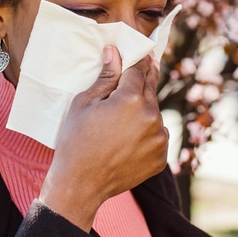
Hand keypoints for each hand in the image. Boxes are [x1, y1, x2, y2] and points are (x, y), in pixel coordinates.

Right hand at [39, 46, 168, 231]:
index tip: (142, 53)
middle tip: (141, 72)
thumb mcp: (85, 103)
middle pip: (150, 90)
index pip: (139, 70)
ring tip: (124, 119)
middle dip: (142, 82)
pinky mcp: (161, 157)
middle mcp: (152, 116)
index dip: (138, 60)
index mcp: (132, 99)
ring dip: (144, 110)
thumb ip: (106, 77)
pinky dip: (147, 133)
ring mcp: (159, 139)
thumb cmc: (76, 140)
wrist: (80, 185)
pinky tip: (129, 138)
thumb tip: (114, 52)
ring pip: (154, 114)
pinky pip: (157, 136)